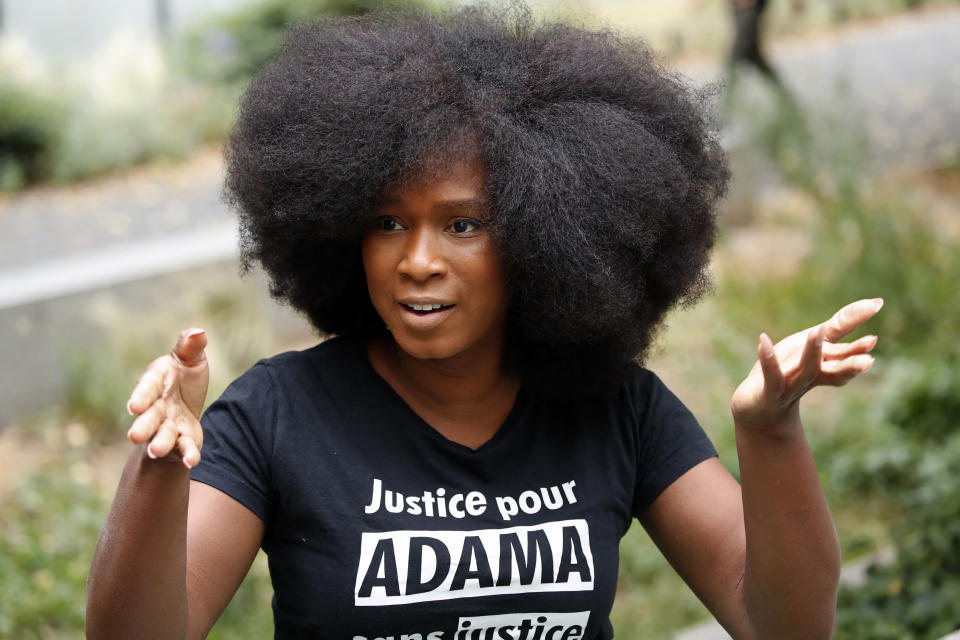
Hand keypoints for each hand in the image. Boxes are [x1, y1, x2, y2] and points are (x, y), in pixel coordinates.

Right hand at [126, 328, 208, 467]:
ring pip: (161, 436)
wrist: (186, 403)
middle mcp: (157, 406)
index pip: (147, 387)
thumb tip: (198, 332)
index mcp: (157, 381)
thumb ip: (190, 346)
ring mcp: (167, 425)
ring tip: (157, 451)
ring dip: (159, 443)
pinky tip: (191, 462)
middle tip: (134, 436)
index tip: (134, 406)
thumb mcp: (190, 358)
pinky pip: (184, 448)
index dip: (141, 395)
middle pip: (148, 417)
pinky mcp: (182, 440)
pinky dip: (187, 455)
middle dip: (142, 425)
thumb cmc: (184, 376)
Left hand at [731, 299, 881, 431]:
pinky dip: (768, 359)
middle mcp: (812, 376)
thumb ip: (841, 325)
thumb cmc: (788, 371)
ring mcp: (791, 385)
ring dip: (813, 352)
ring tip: (817, 332)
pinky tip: (763, 340)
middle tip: (869, 361)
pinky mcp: (769, 392)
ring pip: (806, 370)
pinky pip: (771, 375)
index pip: (845, 353)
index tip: (875, 334)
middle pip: (835, 370)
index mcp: (825, 364)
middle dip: (851, 366)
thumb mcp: (813, 344)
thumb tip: (876, 302)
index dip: (859, 345)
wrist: (759, 409)